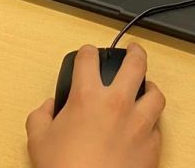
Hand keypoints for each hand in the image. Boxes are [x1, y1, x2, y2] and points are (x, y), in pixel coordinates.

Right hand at [26, 44, 165, 167]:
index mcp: (88, 97)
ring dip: (150, 88)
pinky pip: (157, 126)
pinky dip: (150, 123)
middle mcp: (118, 104)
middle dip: (135, 52)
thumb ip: (40, 116)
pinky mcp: (152, 145)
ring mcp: (139, 123)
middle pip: (135, 64)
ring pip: (155, 94)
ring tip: (146, 87)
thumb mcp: (38, 141)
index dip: (86, 52)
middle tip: (133, 50)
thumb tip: (48, 107)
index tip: (87, 54)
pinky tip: (143, 126)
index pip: (88, 58)